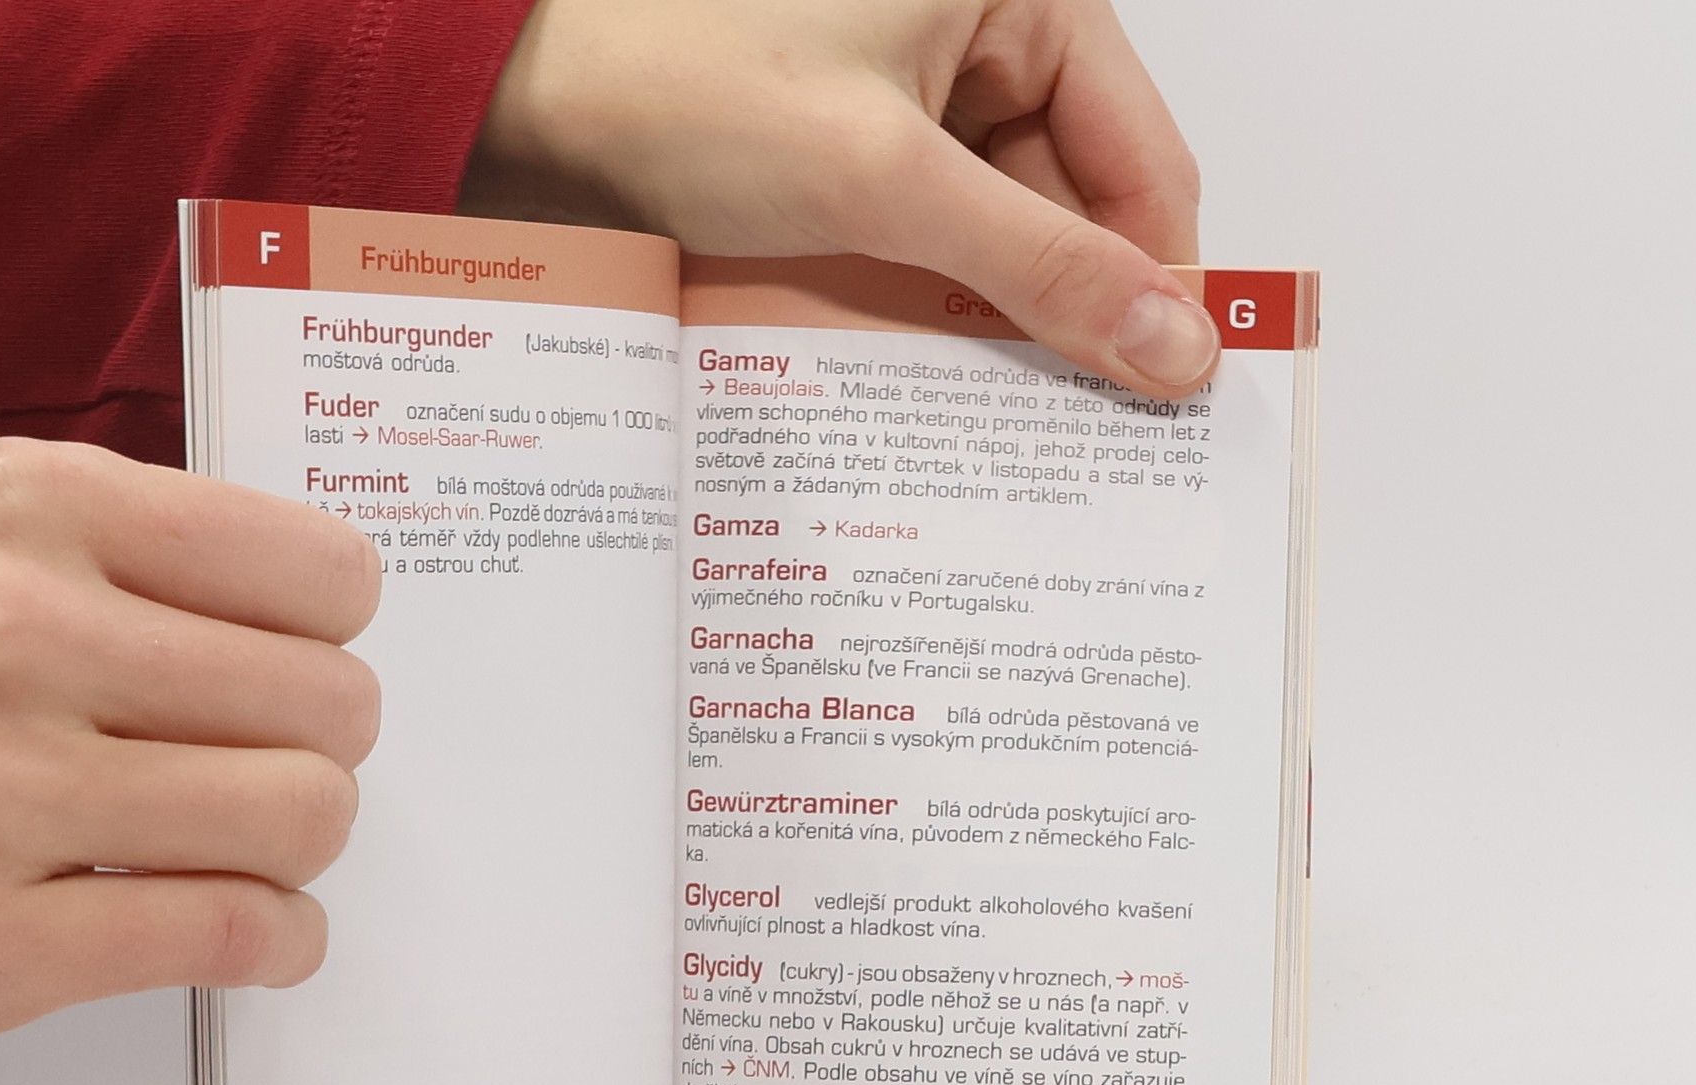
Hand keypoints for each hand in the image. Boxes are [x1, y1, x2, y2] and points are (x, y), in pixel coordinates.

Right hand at [0, 439, 381, 1073]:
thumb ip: (120, 560)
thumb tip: (309, 619)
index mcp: (20, 508)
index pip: (322, 575)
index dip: (323, 639)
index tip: (289, 668)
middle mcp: (9, 632)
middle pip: (331, 702)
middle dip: (315, 749)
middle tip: (259, 770)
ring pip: (305, 816)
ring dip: (295, 848)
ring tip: (239, 848)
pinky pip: (241, 935)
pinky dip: (278, 944)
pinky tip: (247, 931)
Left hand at [469, 0, 1216, 395]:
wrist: (521, 99)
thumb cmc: (682, 82)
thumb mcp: (885, 178)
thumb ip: (1038, 265)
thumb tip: (1174, 343)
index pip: (1142, 151)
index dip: (1160, 275)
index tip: (1169, 390)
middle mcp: (978, 35)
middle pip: (1074, 202)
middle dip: (1069, 310)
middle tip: (1084, 435)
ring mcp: (914, 101)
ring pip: (997, 235)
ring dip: (993, 324)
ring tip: (1000, 422)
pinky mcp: (857, 157)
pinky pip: (929, 245)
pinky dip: (930, 311)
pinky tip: (926, 380)